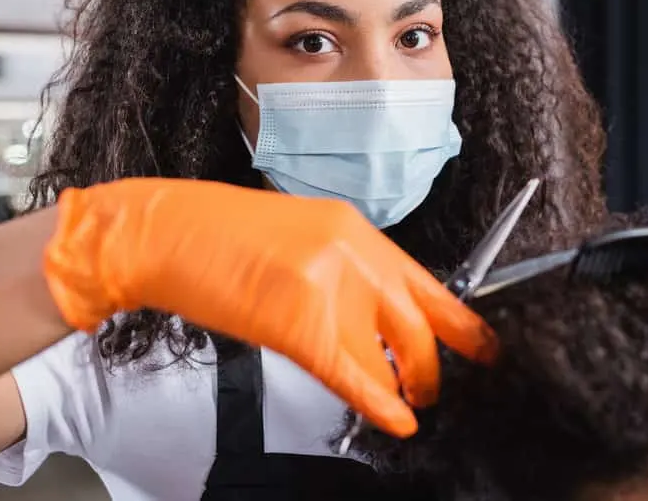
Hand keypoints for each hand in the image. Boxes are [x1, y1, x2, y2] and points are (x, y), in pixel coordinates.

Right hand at [41, 178, 497, 436]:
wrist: (164, 232)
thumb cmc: (218, 234)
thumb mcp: (300, 236)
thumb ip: (345, 269)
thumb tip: (374, 313)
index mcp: (355, 229)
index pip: (426, 281)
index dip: (460, 321)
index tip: (483, 343)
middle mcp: (352, 253)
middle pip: (417, 323)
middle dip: (433, 365)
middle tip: (434, 388)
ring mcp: (328, 287)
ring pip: (386, 353)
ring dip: (403, 387)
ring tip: (409, 404)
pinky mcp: (299, 323)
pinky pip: (352, 374)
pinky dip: (379, 403)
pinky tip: (394, 419)